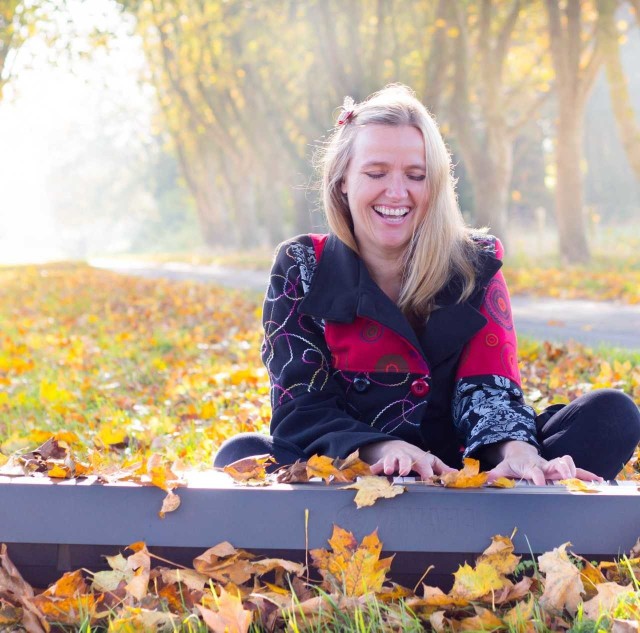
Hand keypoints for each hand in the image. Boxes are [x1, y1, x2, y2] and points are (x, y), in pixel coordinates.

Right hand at [360, 440, 455, 479]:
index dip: (426, 470)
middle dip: (405, 465)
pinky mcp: (383, 460)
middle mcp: (406, 457)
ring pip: (391, 460)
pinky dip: (376, 467)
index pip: (424, 464)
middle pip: (406, 459)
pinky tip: (373, 471)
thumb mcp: (429, 460)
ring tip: (388, 470)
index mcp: (419, 458)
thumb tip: (456, 474)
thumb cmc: (416, 457)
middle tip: (404, 472)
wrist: (396, 446)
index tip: (428, 478)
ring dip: (389, 464)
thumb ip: (442, 468)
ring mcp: (394, 458)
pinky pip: (378, 463)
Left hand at [486, 441, 602, 484]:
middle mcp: (544, 464)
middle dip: (562, 470)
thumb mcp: (502, 468)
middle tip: (567, 480)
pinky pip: (576, 470)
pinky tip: (598, 481)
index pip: (534, 470)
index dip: (537, 476)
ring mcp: (554, 465)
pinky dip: (587, 475)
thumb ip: (495, 475)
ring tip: (585, 480)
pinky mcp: (561, 468)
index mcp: (530, 465)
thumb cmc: (513, 463)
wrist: (521, 452)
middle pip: (555, 465)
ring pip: (567, 465)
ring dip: (576, 471)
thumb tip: (485, 480)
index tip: (541, 483)